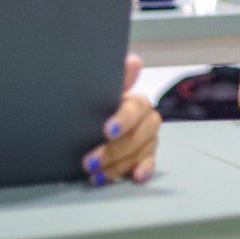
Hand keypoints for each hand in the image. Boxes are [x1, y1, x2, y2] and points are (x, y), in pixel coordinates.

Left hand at [80, 53, 159, 184]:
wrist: (94, 126)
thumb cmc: (98, 106)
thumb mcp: (99, 92)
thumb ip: (115, 80)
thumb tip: (133, 60)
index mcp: (136, 102)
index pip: (135, 108)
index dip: (123, 119)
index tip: (107, 131)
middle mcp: (146, 118)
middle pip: (138, 135)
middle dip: (113, 149)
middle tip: (89, 161)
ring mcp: (149, 139)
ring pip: (140, 152)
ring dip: (118, 165)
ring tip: (95, 175)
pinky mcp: (148, 157)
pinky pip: (150, 164)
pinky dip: (143, 170)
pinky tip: (134, 177)